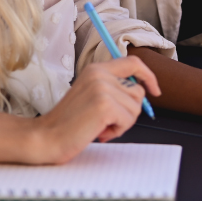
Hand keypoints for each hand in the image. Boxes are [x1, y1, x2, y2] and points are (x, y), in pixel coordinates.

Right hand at [34, 57, 160, 163]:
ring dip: (121, 123)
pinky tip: (99, 132)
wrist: (47, 137)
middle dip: (129, 112)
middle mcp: (100, 74)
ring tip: (99, 126)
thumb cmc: (69, 123)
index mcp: (96, 69)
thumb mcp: (91, 95)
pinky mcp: (104, 105)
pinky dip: (117, 130)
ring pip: (135, 108)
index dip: (148, 76)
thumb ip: (113, 89)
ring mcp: (102, 88)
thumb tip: (142, 93)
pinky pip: (128, 120)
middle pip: (138, 92)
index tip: (155, 90)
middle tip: (106, 121)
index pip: (133, 63)